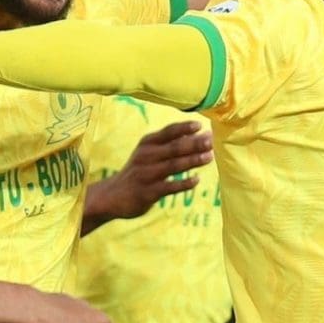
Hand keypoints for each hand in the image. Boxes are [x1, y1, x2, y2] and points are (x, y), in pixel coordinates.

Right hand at [83, 121, 213, 232]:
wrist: (112, 196)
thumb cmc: (137, 171)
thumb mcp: (147, 153)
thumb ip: (168, 144)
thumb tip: (196, 135)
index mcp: (147, 144)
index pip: (168, 132)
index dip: (184, 128)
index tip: (200, 126)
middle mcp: (146, 156)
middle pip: (174, 148)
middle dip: (194, 144)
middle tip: (211, 141)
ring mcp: (147, 174)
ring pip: (173, 165)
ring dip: (192, 161)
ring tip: (209, 157)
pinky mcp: (148, 192)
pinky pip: (169, 187)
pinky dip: (183, 183)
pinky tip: (196, 180)